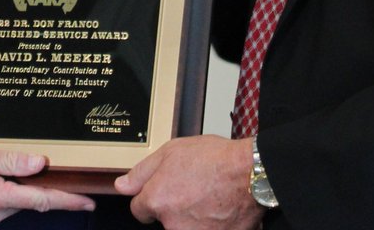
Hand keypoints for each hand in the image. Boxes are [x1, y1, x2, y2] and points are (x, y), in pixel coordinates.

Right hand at [0, 146, 94, 229]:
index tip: (89, 202)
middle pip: (27, 200)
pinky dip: (0, 194)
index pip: (42, 200)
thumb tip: (41, 164)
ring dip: (14, 188)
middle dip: (35, 186)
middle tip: (35, 166)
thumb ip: (13, 162)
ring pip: (11, 203)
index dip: (68, 201)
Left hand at [114, 135, 263, 229]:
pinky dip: (211, 224)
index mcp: (157, 200)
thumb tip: (122, 185)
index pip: (139, 210)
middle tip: (194, 190)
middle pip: (164, 221)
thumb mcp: (173, 151)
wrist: (252, 173)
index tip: (166, 191)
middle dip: (175, 208)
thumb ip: (142, 171)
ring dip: (194, 217)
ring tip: (210, 198)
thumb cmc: (217, 159)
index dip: (153, 197)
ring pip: (184, 227)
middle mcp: (172, 223)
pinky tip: (220, 209)